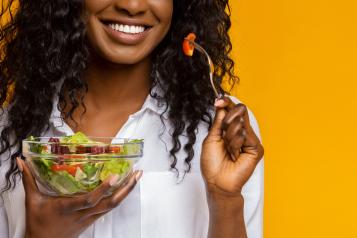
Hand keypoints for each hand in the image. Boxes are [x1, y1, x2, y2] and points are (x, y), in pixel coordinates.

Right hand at [16, 158, 141, 237]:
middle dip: (126, 189)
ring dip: (126, 192)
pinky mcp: (92, 220)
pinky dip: (119, 197)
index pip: (89, 200)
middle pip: (110, 203)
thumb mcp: (32, 200)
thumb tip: (21, 161)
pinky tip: (125, 188)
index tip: (114, 177)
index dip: (102, 190)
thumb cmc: (38, 222)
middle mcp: (83, 213)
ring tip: (136, 177)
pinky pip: (108, 208)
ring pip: (112, 206)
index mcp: (68, 207)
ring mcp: (90, 218)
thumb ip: (28, 179)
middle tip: (138, 174)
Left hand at [201, 97, 263, 196]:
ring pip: (240, 123)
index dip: (226, 103)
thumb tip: (222, 105)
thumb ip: (218, 121)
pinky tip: (234, 154)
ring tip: (228, 151)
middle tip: (222, 136)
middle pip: (239, 111)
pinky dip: (235, 143)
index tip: (219, 100)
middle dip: (227, 119)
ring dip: (228, 137)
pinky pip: (245, 135)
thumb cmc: (212, 163)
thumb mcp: (212, 137)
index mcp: (230, 130)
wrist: (217, 181)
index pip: (232, 110)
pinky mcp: (256, 148)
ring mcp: (250, 140)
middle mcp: (241, 133)